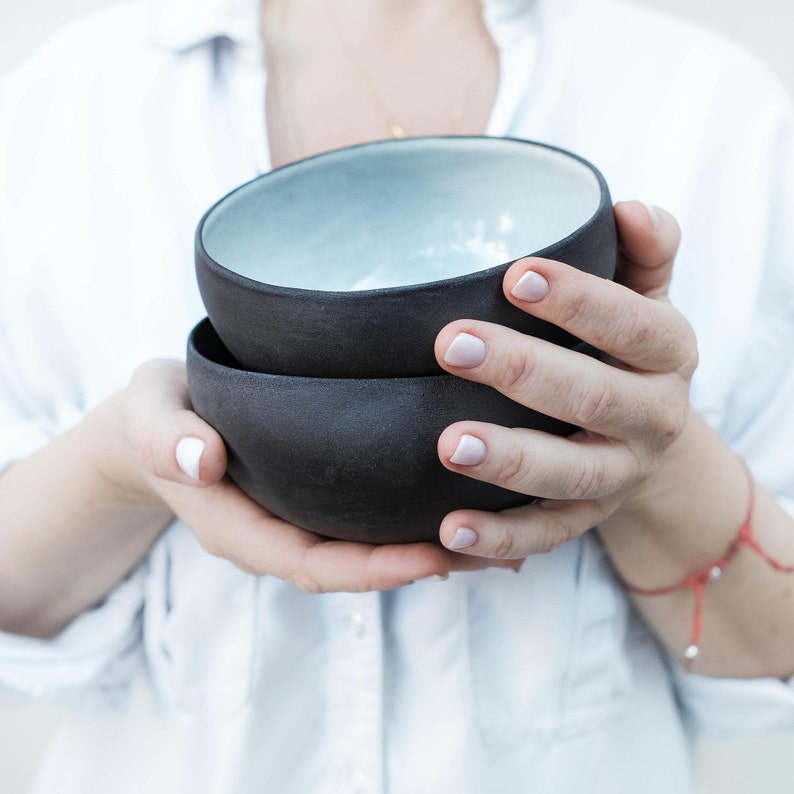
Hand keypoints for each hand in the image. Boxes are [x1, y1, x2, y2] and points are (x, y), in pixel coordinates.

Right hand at [115, 361, 516, 591]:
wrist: (158, 424)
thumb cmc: (158, 417)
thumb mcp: (151, 418)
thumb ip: (166, 440)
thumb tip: (199, 460)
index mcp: (242, 528)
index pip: (315, 565)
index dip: (375, 569)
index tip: (436, 559)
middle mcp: (281, 533)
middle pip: (360, 566)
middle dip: (427, 565)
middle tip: (501, 552)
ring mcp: (301, 520)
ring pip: (374, 548)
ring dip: (440, 548)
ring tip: (512, 536)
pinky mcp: (318, 498)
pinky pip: (372, 521)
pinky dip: (421, 521)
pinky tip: (473, 504)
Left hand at [434, 201, 697, 557]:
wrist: (648, 440)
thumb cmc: (626, 351)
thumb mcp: (646, 299)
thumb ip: (644, 253)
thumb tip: (628, 208)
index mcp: (667, 356)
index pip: (634, 325)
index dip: (580, 301)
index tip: (516, 276)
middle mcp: (651, 420)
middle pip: (594, 398)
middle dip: (523, 371)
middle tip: (451, 344)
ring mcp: (616, 477)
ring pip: (569, 475)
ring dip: (510, 461)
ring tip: (449, 444)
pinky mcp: (583, 521)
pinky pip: (543, 537)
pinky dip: (498, 539)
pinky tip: (448, 530)